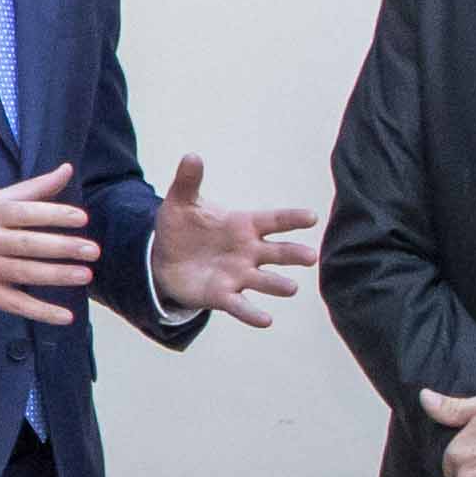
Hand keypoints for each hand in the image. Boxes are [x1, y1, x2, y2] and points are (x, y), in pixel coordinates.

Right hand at [0, 162, 102, 323]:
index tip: (82, 219)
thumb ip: (31, 189)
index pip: (26, 213)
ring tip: (86, 275)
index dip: (54, 215)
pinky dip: (41, 311)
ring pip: (25, 273)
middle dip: (63, 247)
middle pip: (29, 244)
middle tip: (93, 250)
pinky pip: (16, 304)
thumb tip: (67, 169)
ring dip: (57, 275)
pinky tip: (65, 316)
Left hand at [143, 157, 320, 327]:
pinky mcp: (223, 295)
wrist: (164, 258)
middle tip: (311, 256)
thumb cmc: (182, 226)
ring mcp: (238, 275)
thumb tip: (191, 156)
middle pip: (278, 252)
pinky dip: (252, 313)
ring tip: (291, 288)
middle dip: (294, 254)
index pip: (274, 220)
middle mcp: (248, 251)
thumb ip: (189, 181)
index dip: (292, 219)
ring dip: (278, 284)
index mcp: (244, 224)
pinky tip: (266, 320)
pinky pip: (241, 305)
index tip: (312, 217)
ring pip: (265, 281)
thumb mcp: (182, 201)